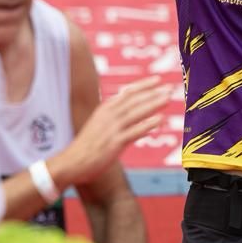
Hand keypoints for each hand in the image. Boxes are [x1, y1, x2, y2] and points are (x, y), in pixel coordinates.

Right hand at [52, 77, 168, 189]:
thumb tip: (142, 126)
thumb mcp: (100, 128)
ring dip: (153, 104)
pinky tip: (160, 120)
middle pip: (134, 100)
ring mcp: (111, 128)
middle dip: (153, 92)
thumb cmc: (87, 147)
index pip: (127, 93)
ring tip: (168, 98)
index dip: (143, 85)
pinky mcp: (114, 143)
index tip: (157, 79)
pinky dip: (147, 124)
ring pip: (136, 112)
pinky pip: (134, 131)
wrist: (71, 162)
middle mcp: (108, 115)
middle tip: (170, 87)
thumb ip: (120, 124)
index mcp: (105, 109)